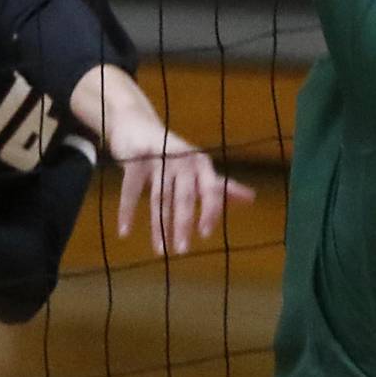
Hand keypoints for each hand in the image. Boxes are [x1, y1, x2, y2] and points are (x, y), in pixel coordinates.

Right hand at [108, 117, 255, 255]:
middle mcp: (183, 158)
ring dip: (159, 226)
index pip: (211, 188)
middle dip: (183, 224)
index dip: (210, 210)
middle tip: (182, 251)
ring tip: (160, 250)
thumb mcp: (197, 168)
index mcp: (201, 162)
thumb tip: (251, 198)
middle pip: (184, 197)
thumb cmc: (172, 153)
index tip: (206, 234)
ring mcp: (158, 157)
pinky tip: (124, 231)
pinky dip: (127, 212)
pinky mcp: (135, 159)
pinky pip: (131, 190)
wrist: (137, 125)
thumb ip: (220, 185)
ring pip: (159, 198)